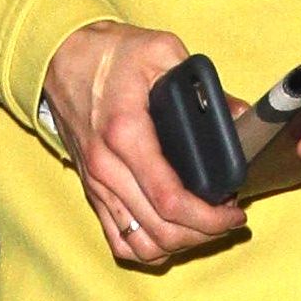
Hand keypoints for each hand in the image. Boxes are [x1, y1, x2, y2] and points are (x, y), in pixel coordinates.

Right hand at [41, 21, 249, 271]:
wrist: (60, 56)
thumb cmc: (111, 53)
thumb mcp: (162, 52)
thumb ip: (204, 86)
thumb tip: (240, 116)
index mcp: (126, 134)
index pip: (170, 199)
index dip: (209, 217)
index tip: (235, 211)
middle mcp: (106, 167)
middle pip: (160, 229)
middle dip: (204, 234)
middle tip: (229, 219)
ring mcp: (96, 183)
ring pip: (141, 243)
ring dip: (179, 244)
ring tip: (204, 227)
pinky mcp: (91, 189)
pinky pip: (118, 239)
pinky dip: (147, 248)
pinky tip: (171, 235)